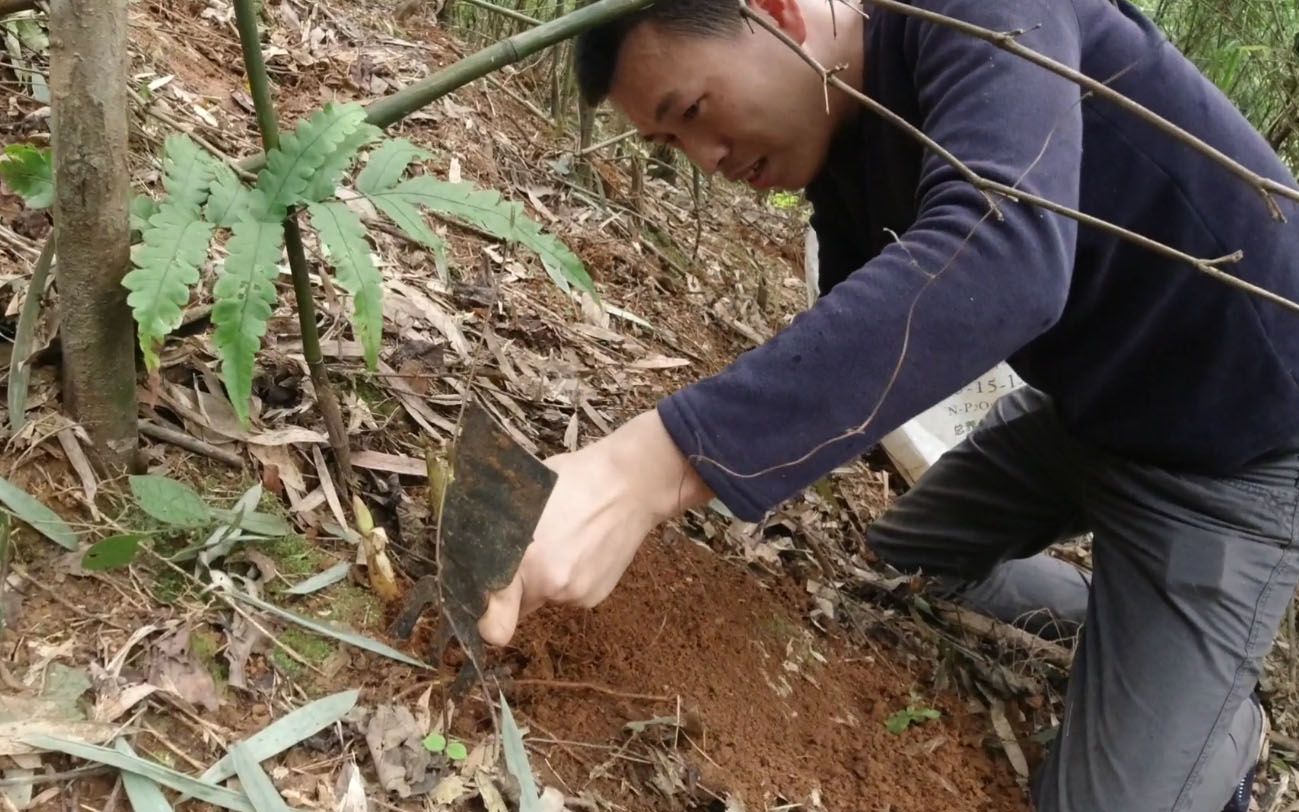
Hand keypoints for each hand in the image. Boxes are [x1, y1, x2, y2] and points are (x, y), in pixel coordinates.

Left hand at [476, 408, 713, 645]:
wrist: (632, 484)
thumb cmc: (573, 480)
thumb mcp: (523, 497)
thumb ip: (497, 536)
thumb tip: (471, 558)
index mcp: (526, 563)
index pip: (493, 623)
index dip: (484, 618)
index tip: (483, 609)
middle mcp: (551, 588)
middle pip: (518, 604)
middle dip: (517, 586)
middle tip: (531, 550)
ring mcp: (577, 595)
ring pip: (546, 597)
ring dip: (546, 580)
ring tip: (565, 540)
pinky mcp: (597, 595)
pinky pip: (570, 594)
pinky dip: (571, 578)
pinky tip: (583, 547)